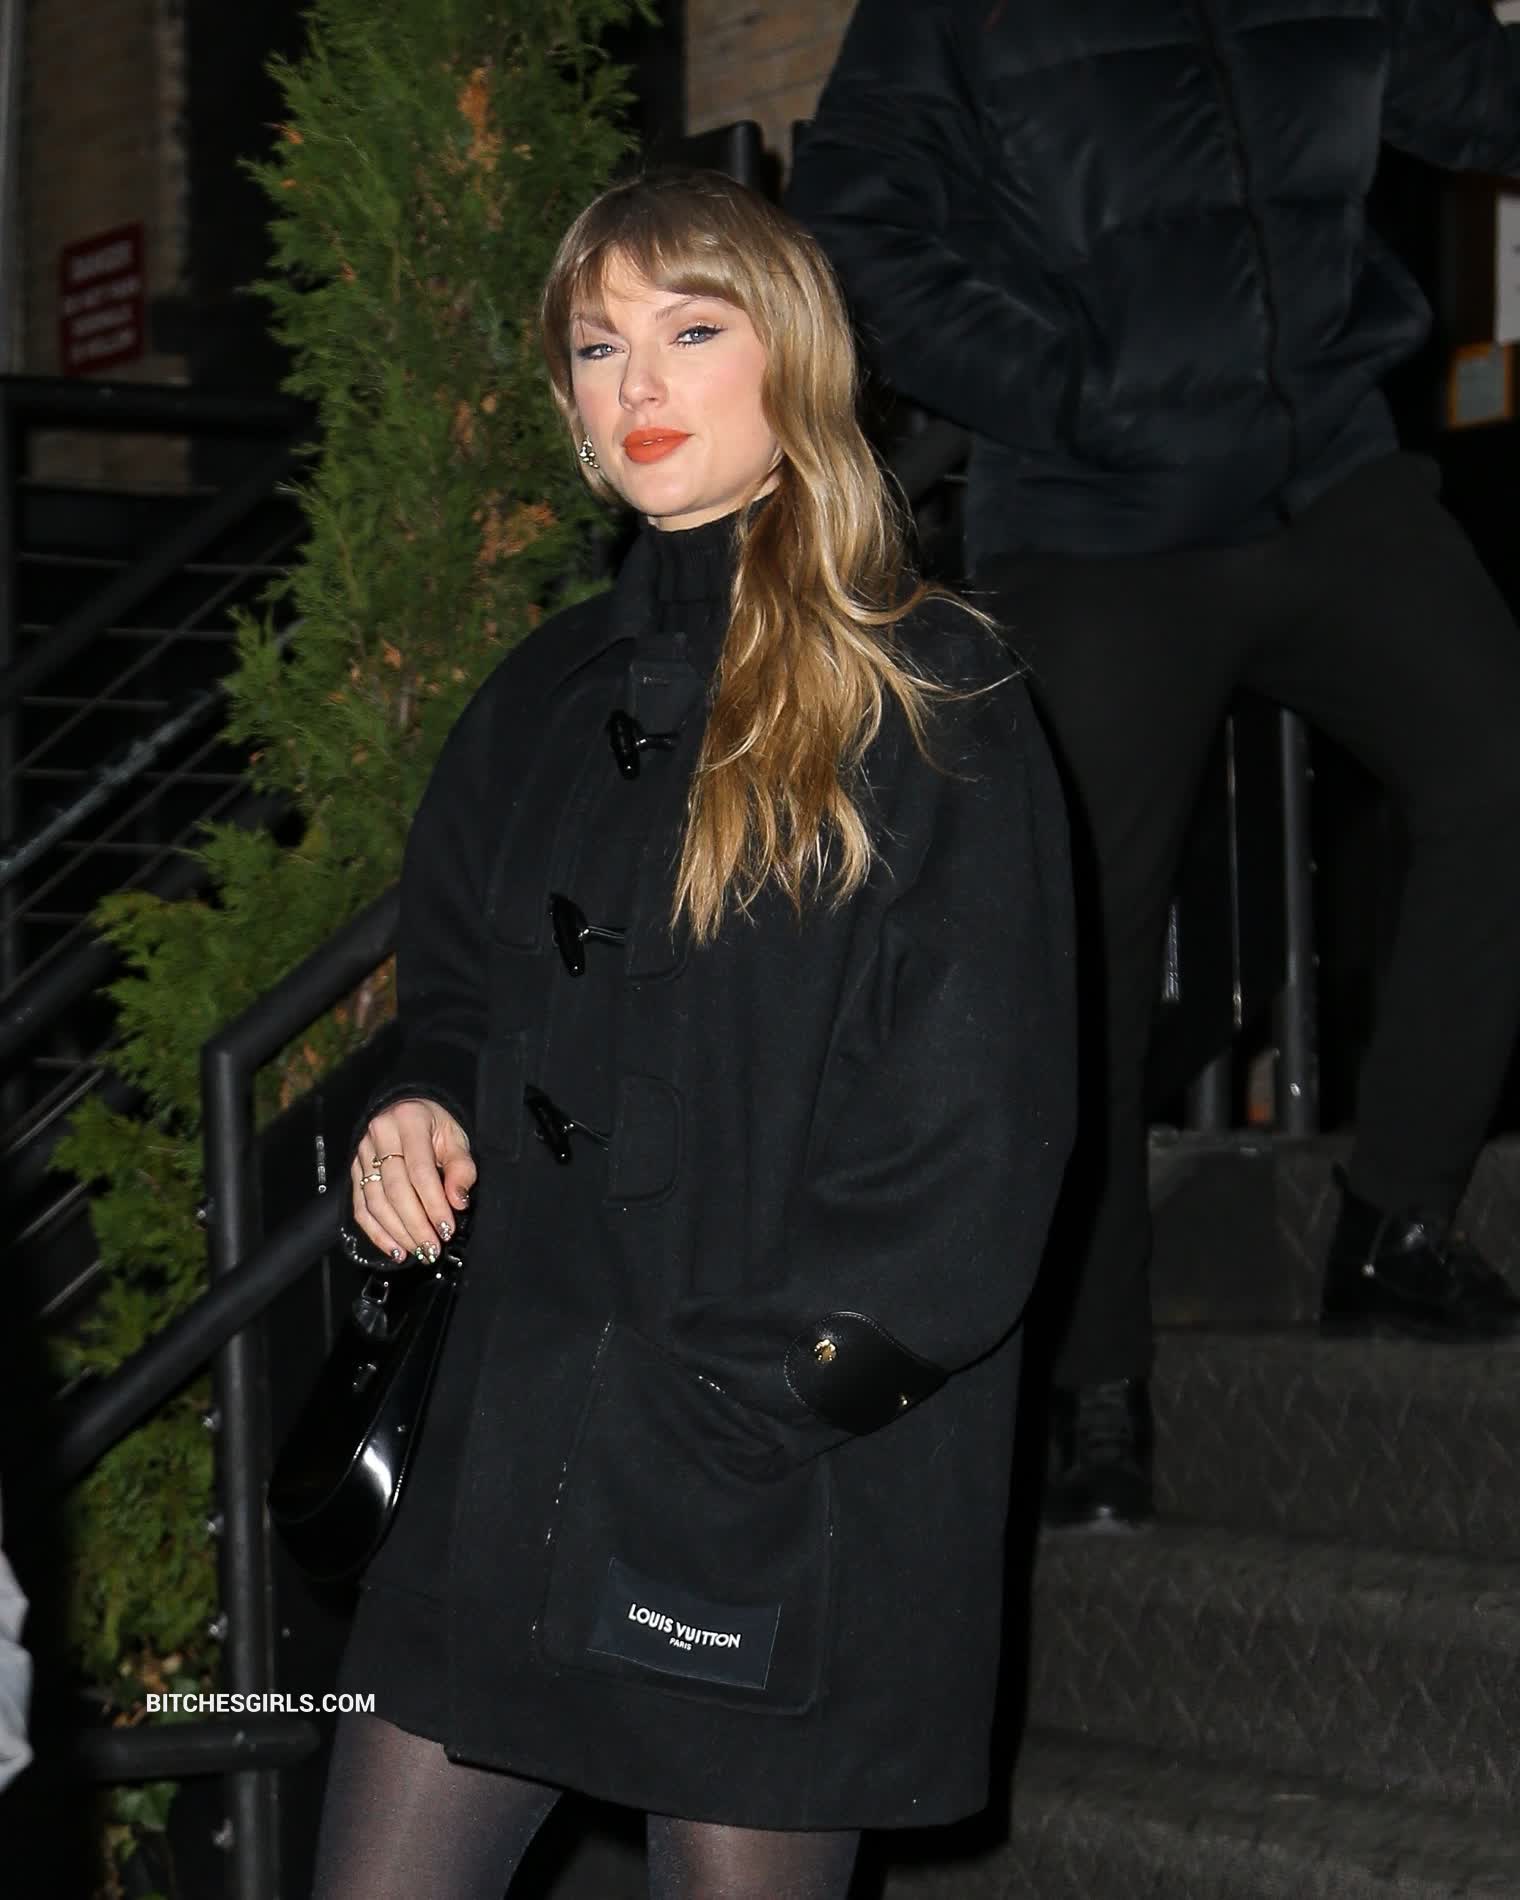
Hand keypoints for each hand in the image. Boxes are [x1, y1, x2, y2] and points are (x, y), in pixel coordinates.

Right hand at [350, 1098, 475, 1263]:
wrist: (407, 1108)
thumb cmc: (436, 1125)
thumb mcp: (456, 1137)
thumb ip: (461, 1168)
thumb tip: (458, 1201)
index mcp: (409, 1121)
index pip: (420, 1170)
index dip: (433, 1203)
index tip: (446, 1229)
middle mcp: (380, 1135)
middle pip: (395, 1190)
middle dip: (415, 1224)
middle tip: (432, 1248)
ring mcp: (362, 1153)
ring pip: (376, 1202)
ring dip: (397, 1232)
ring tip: (418, 1251)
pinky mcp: (354, 1171)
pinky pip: (361, 1207)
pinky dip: (377, 1232)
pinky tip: (395, 1248)